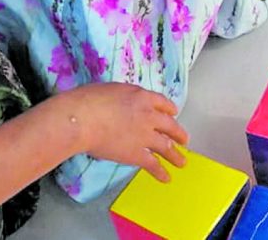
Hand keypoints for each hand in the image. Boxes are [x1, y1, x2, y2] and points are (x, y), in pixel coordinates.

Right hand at [62, 83, 188, 181]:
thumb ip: (123, 99)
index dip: (169, 109)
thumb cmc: (88, 101)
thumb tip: (120, 107)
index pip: (162, 102)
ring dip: (176, 155)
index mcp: (141, 96)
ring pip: (166, 146)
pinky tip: (166, 178)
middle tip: (184, 139)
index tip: (173, 114)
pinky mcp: (137, 154)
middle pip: (170, 125)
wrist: (83, 118)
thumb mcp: (111, 90)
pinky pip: (153, 165)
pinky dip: (161, 172)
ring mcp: (144, 136)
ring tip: (182, 162)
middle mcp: (148, 115)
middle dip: (178, 133)